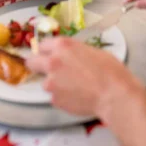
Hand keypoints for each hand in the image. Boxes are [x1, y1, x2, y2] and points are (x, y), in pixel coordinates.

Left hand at [26, 37, 142, 117]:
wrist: (113, 94)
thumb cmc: (109, 69)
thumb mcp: (92, 50)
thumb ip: (74, 52)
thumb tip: (69, 57)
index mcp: (63, 46)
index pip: (43, 45)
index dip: (47, 50)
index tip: (49, 54)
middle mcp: (52, 62)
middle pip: (32, 62)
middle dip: (37, 65)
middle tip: (48, 70)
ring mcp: (51, 83)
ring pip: (45, 82)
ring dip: (54, 83)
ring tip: (73, 87)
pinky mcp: (54, 100)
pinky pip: (55, 96)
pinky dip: (62, 96)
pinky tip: (77, 96)